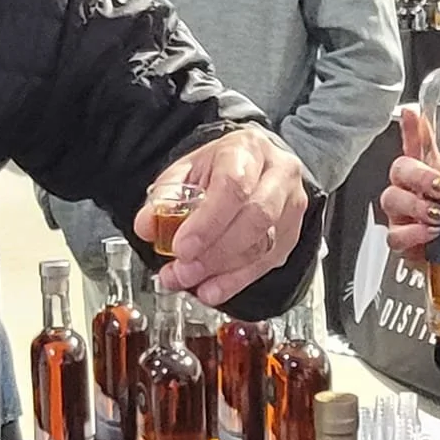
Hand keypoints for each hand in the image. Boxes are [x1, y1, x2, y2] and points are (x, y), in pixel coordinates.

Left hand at [137, 129, 308, 306]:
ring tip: (190, 281)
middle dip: (215, 253)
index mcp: (248, 149)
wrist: (253, 166)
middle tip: (183, 271)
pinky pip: (267, 264)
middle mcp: (278, 174)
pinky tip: (212, 290)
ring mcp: (291, 205)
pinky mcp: (292, 234)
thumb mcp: (187, 171)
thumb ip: (165, 198)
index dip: (207, 223)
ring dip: (223, 272)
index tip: (181, 248)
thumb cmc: (221, 167)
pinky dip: (236, 282)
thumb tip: (147, 226)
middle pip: (255, 218)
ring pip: (264, 245)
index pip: (234, 186)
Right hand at [380, 106, 439, 261]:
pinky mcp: (404, 242)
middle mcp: (414, 191)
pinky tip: (432, 235)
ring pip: (392, 199)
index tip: (413, 112)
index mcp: (434, 173)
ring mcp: (404, 216)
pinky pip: (395, 235)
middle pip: (400, 169)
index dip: (412, 127)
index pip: (418, 144)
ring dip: (416, 206)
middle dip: (419, 176)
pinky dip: (413, 234)